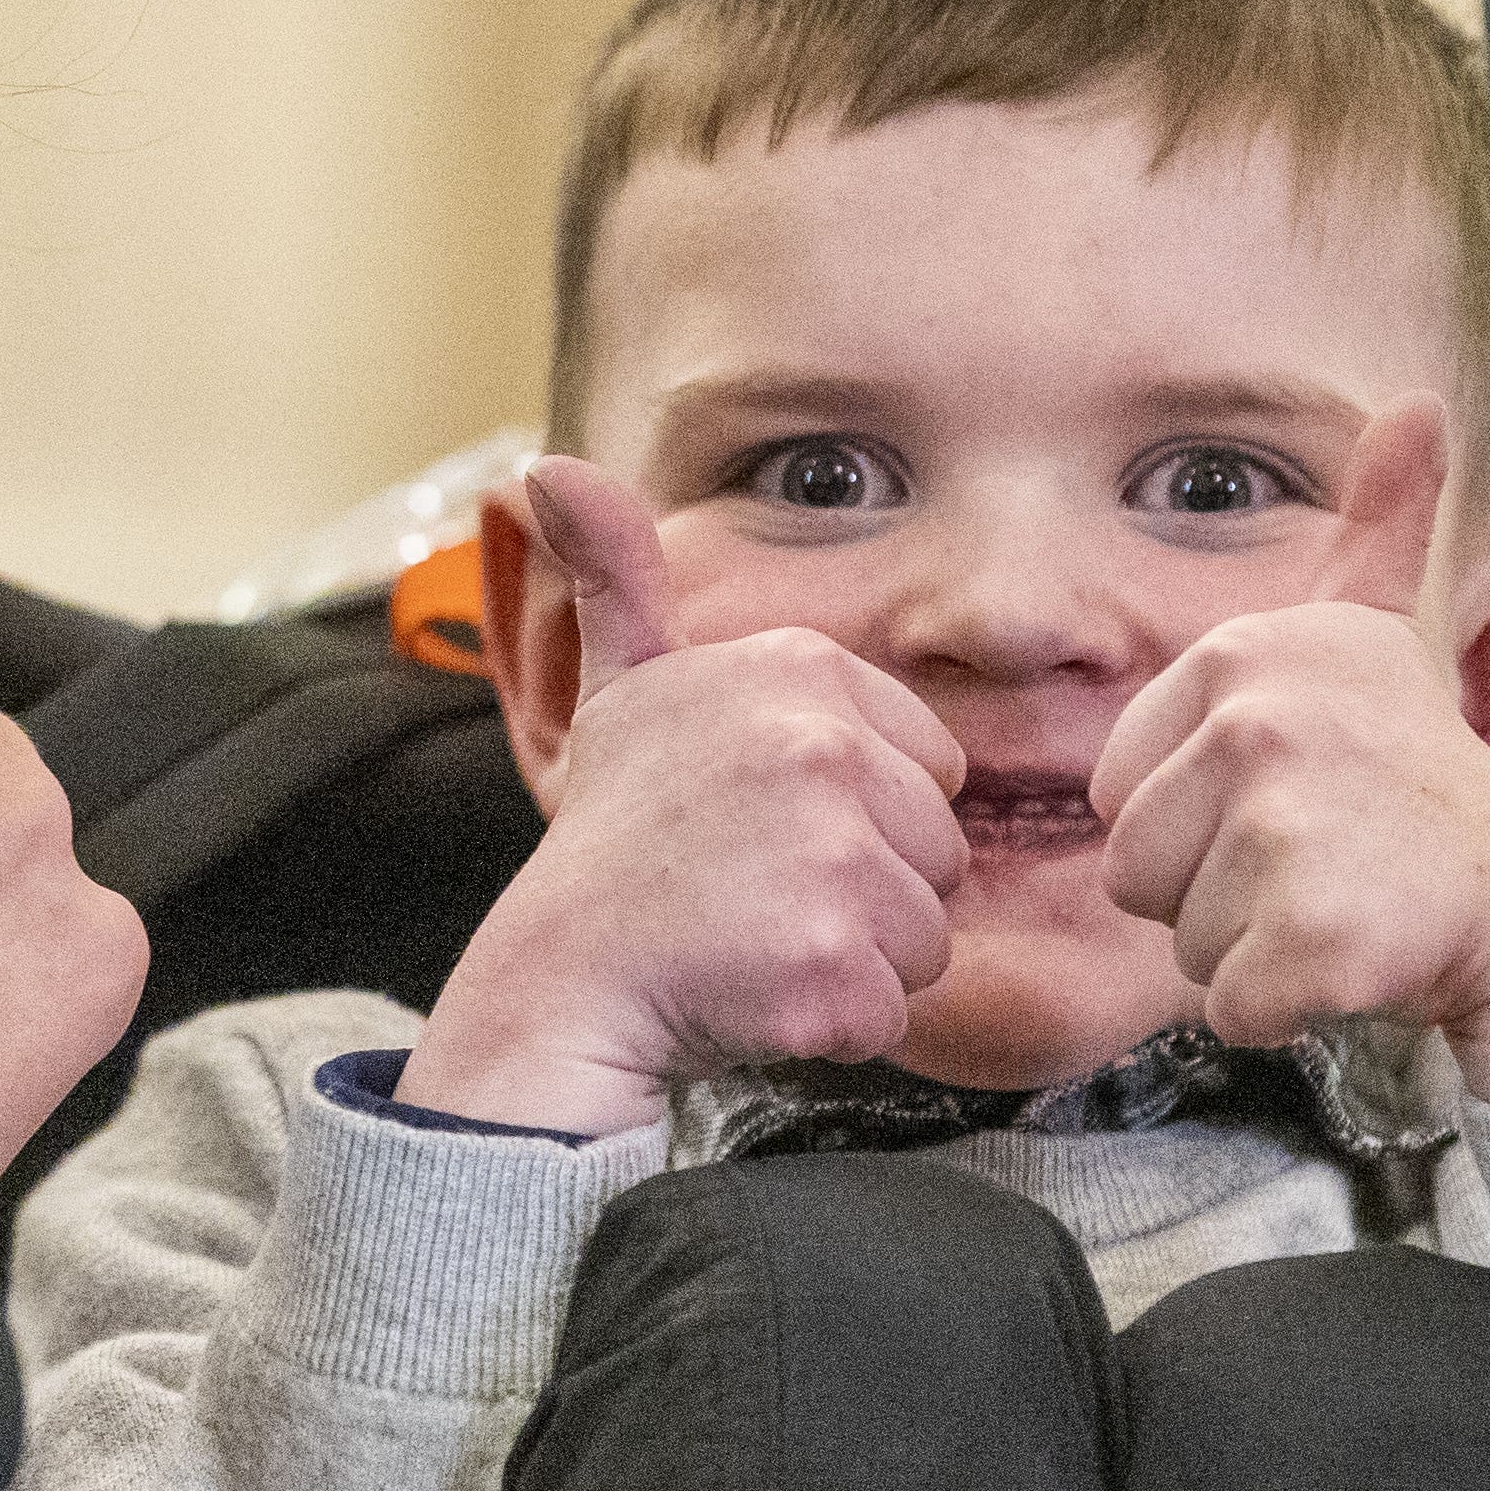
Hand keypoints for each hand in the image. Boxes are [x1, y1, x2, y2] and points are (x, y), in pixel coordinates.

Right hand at [395, 458, 968, 1132]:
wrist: (559, 983)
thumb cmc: (617, 844)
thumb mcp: (625, 692)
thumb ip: (620, 577)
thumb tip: (550, 467)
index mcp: (797, 671)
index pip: (926, 764)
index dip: (854, 813)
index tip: (756, 826)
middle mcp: (821, 747)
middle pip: (938, 851)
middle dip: (863, 890)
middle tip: (754, 894)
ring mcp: (830, 860)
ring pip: (925, 935)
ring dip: (852, 959)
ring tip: (753, 943)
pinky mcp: (832, 966)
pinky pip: (892, 1009)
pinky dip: (833, 1023)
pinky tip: (755, 996)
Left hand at [1088, 394, 1489, 1121]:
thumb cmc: (1419, 791)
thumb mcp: (1376, 644)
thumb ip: (1376, 529)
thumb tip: (1420, 405)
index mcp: (1248, 654)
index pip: (1118, 786)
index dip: (1196, 819)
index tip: (1297, 801)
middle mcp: (1262, 721)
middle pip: (1132, 867)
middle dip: (1212, 892)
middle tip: (1318, 864)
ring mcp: (1289, 828)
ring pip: (1180, 940)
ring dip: (1249, 950)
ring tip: (1340, 904)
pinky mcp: (1314, 936)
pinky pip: (1229, 1004)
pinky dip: (1284, 1009)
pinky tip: (1356, 961)